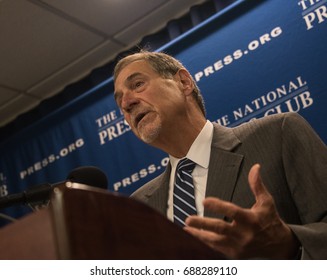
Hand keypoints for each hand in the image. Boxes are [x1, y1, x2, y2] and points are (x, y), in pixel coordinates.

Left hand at [184, 164, 299, 258]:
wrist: (279, 246)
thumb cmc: (270, 220)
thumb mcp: (266, 202)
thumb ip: (257, 185)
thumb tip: (255, 167)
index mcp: (251, 219)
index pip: (232, 211)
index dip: (218, 206)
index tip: (204, 201)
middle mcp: (244, 234)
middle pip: (220, 228)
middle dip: (203, 224)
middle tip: (188, 219)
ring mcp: (239, 245)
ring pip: (216, 241)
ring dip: (199, 235)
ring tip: (186, 228)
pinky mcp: (235, 253)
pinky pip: (217, 249)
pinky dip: (205, 243)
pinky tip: (194, 236)